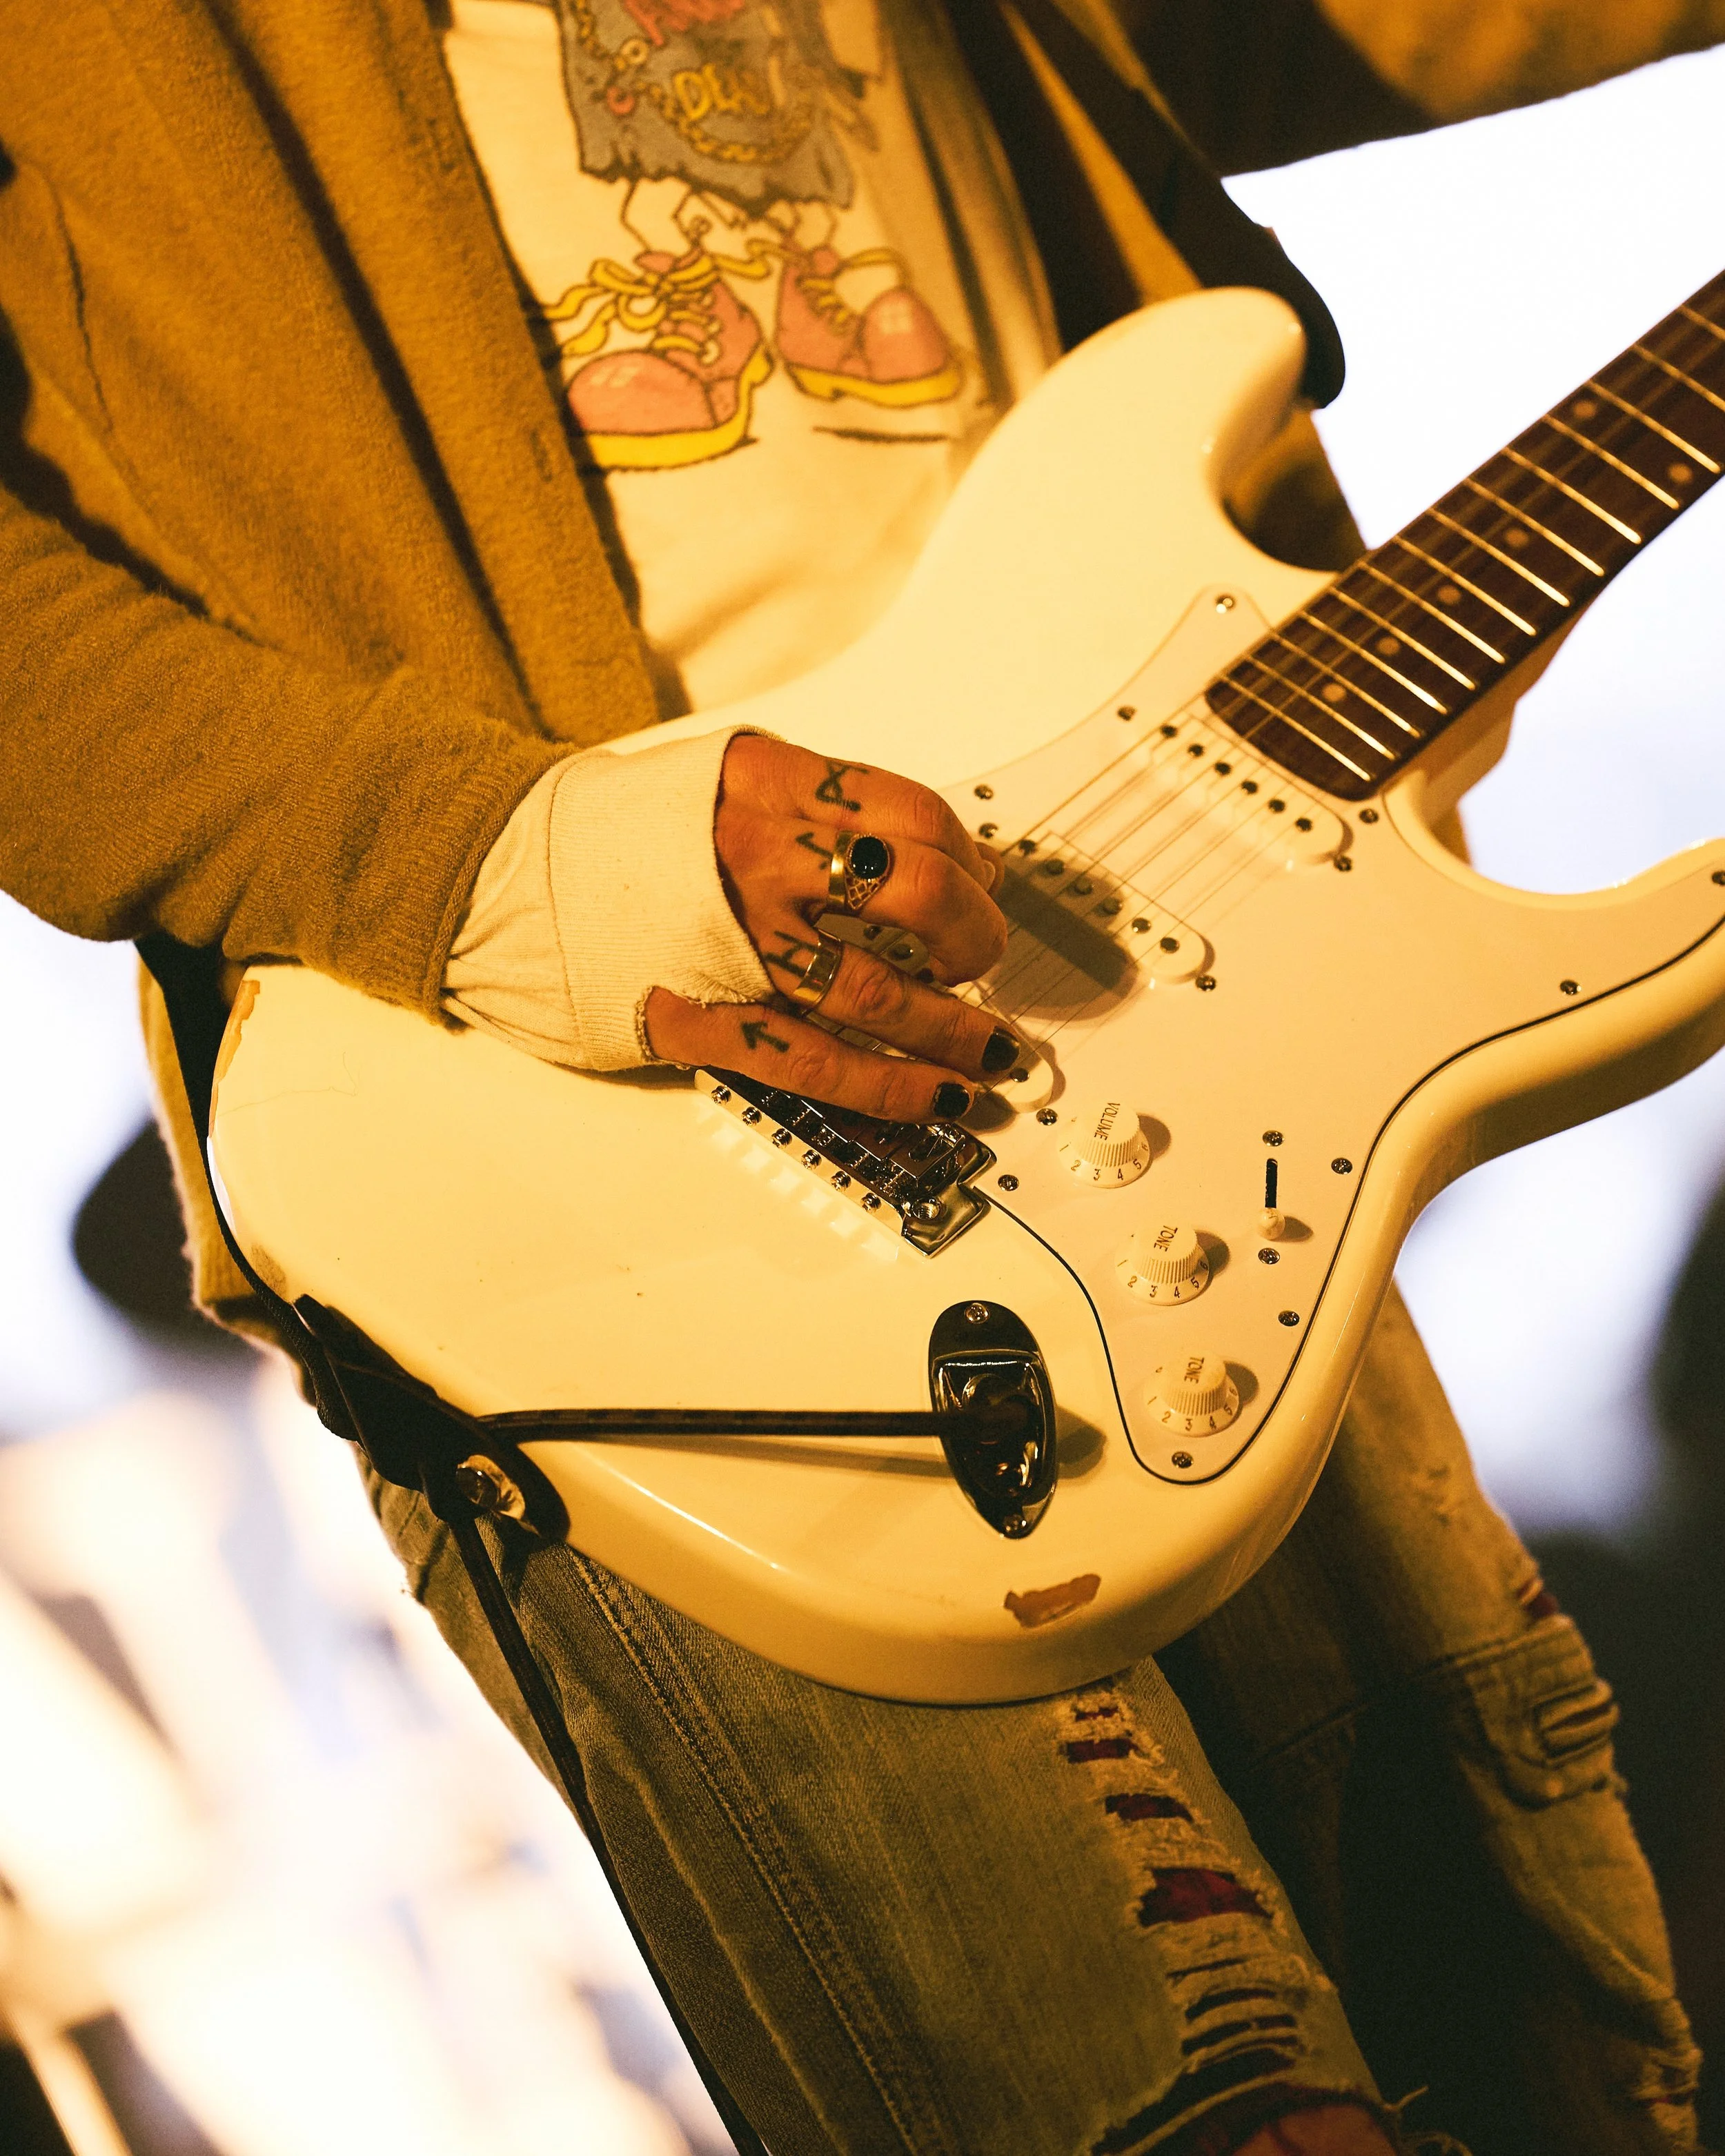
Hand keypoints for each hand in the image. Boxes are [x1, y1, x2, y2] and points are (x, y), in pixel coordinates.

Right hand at [645, 735, 1013, 1120]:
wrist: (498, 870)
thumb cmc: (619, 833)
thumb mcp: (718, 778)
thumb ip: (816, 805)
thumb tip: (935, 852)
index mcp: (767, 786)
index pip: (911, 814)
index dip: (967, 856)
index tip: (985, 882)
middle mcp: (758, 859)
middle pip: (915, 894)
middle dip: (975, 935)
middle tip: (985, 959)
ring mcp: (733, 945)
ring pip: (879, 992)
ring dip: (954, 1028)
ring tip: (989, 1050)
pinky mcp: (703, 1017)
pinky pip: (819, 1062)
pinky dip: (892, 1085)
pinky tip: (937, 1094)